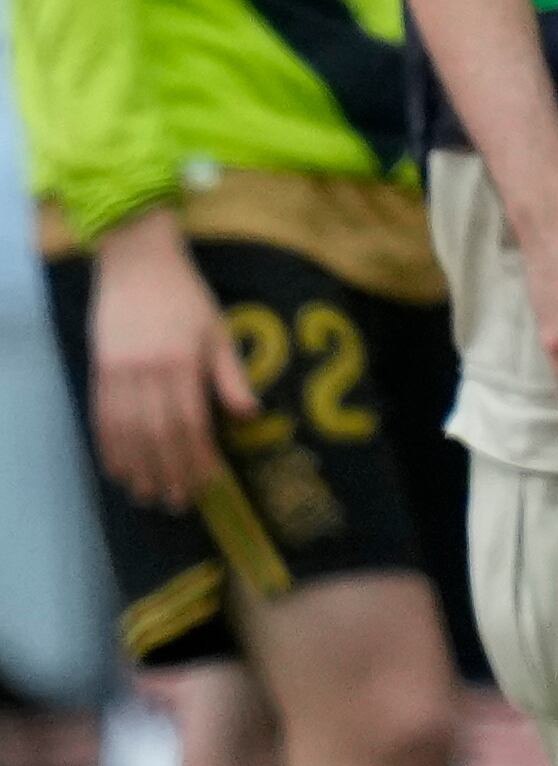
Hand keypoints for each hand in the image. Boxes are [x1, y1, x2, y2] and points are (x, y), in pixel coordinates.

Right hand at [88, 207, 255, 510]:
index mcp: (183, 363)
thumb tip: (251, 415)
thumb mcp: (217, 330)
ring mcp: (119, 373)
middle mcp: (149, 372)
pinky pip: (101, 419)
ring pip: (127, 434)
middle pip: (157, 436)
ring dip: (137, 469)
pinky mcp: (99, 371)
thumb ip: (231, 376)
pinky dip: (109, 448)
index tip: (208, 483)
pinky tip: (118, 470)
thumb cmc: (186, 296)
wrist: (137, 263)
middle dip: (169, 473)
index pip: (190, 423)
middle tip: (178, 502)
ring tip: (148, 495)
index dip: (198, 458)